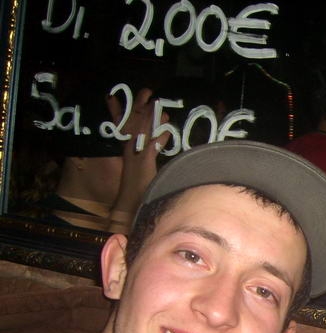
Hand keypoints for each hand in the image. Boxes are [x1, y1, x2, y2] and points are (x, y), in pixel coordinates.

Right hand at [107, 88, 170, 231]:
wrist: (131, 201)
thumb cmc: (139, 184)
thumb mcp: (141, 163)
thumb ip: (148, 149)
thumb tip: (158, 135)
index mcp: (126, 147)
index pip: (120, 124)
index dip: (117, 109)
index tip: (113, 96)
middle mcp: (129, 148)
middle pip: (132, 122)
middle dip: (138, 106)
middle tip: (146, 92)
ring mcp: (135, 155)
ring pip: (142, 132)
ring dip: (152, 119)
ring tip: (162, 110)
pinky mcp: (143, 163)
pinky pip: (151, 147)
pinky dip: (159, 138)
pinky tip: (167, 131)